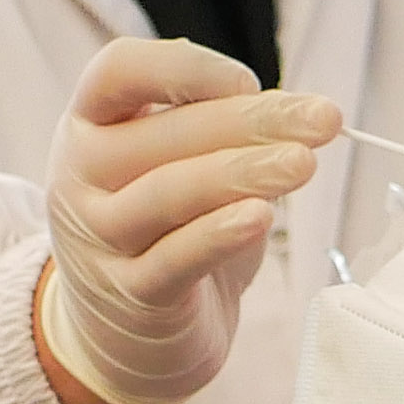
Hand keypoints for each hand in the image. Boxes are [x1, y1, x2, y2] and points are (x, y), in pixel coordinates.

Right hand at [37, 38, 338, 403]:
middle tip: (323, 119)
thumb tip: (277, 103)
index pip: (119, 71)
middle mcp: (79, 176)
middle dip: (252, 122)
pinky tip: (261, 217)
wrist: (123, 336)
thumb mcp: (172, 165)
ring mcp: (99, 239)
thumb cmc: (162, 231)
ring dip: (245, 171)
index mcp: (89, 126)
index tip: (249, 82)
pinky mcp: (131, 295)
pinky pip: (177, 258)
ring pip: (170, 193)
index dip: (186, 67)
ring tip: (305, 162)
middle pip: (162, 134)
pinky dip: (220, 234)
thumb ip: (209, 126)